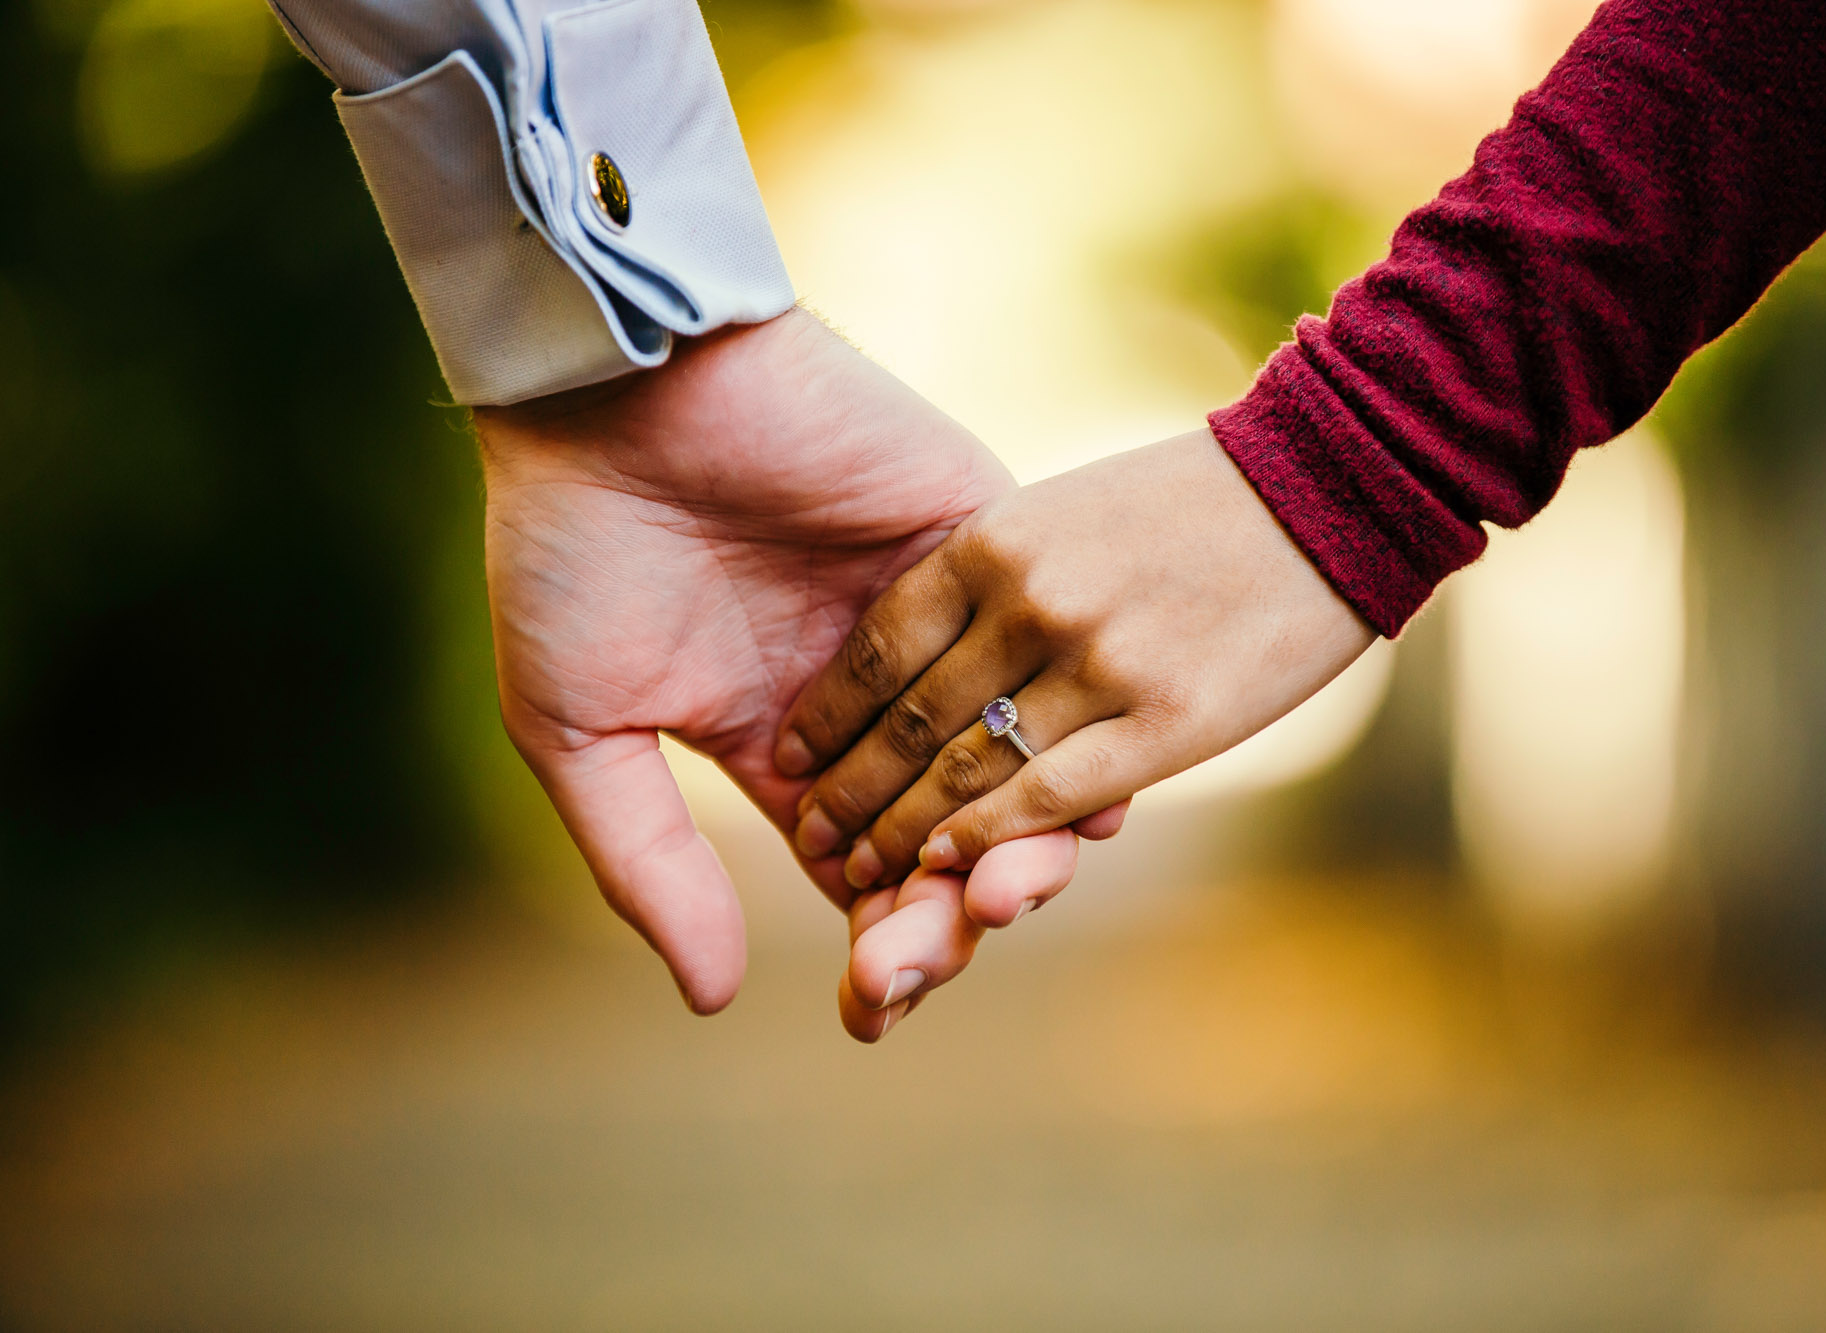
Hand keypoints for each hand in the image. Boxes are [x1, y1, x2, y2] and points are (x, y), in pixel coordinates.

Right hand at [476, 308, 1089, 1013]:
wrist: (610, 388)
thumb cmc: (572, 550)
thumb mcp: (582, 728)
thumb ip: (649, 860)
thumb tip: (713, 1000)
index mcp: (791, 747)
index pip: (864, 872)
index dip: (876, 946)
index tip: (871, 1007)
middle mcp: (881, 698)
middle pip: (950, 836)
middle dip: (946, 913)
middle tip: (932, 957)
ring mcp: (940, 623)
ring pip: (1015, 760)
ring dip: (1015, 840)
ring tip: (999, 896)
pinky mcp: (984, 540)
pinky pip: (1049, 650)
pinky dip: (1065, 727)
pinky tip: (1070, 799)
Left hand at [779, 429, 1377, 896]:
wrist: (1332, 487)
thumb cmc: (1195, 502)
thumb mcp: (1066, 511)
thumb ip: (995, 578)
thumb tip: (928, 655)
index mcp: (995, 536)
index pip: (881, 644)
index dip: (830, 713)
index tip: (794, 757)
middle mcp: (1031, 599)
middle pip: (910, 720)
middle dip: (850, 792)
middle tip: (815, 838)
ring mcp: (1098, 662)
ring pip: (965, 770)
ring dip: (902, 833)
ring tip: (862, 873)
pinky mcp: (1166, 722)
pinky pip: (1042, 796)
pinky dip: (983, 840)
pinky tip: (946, 870)